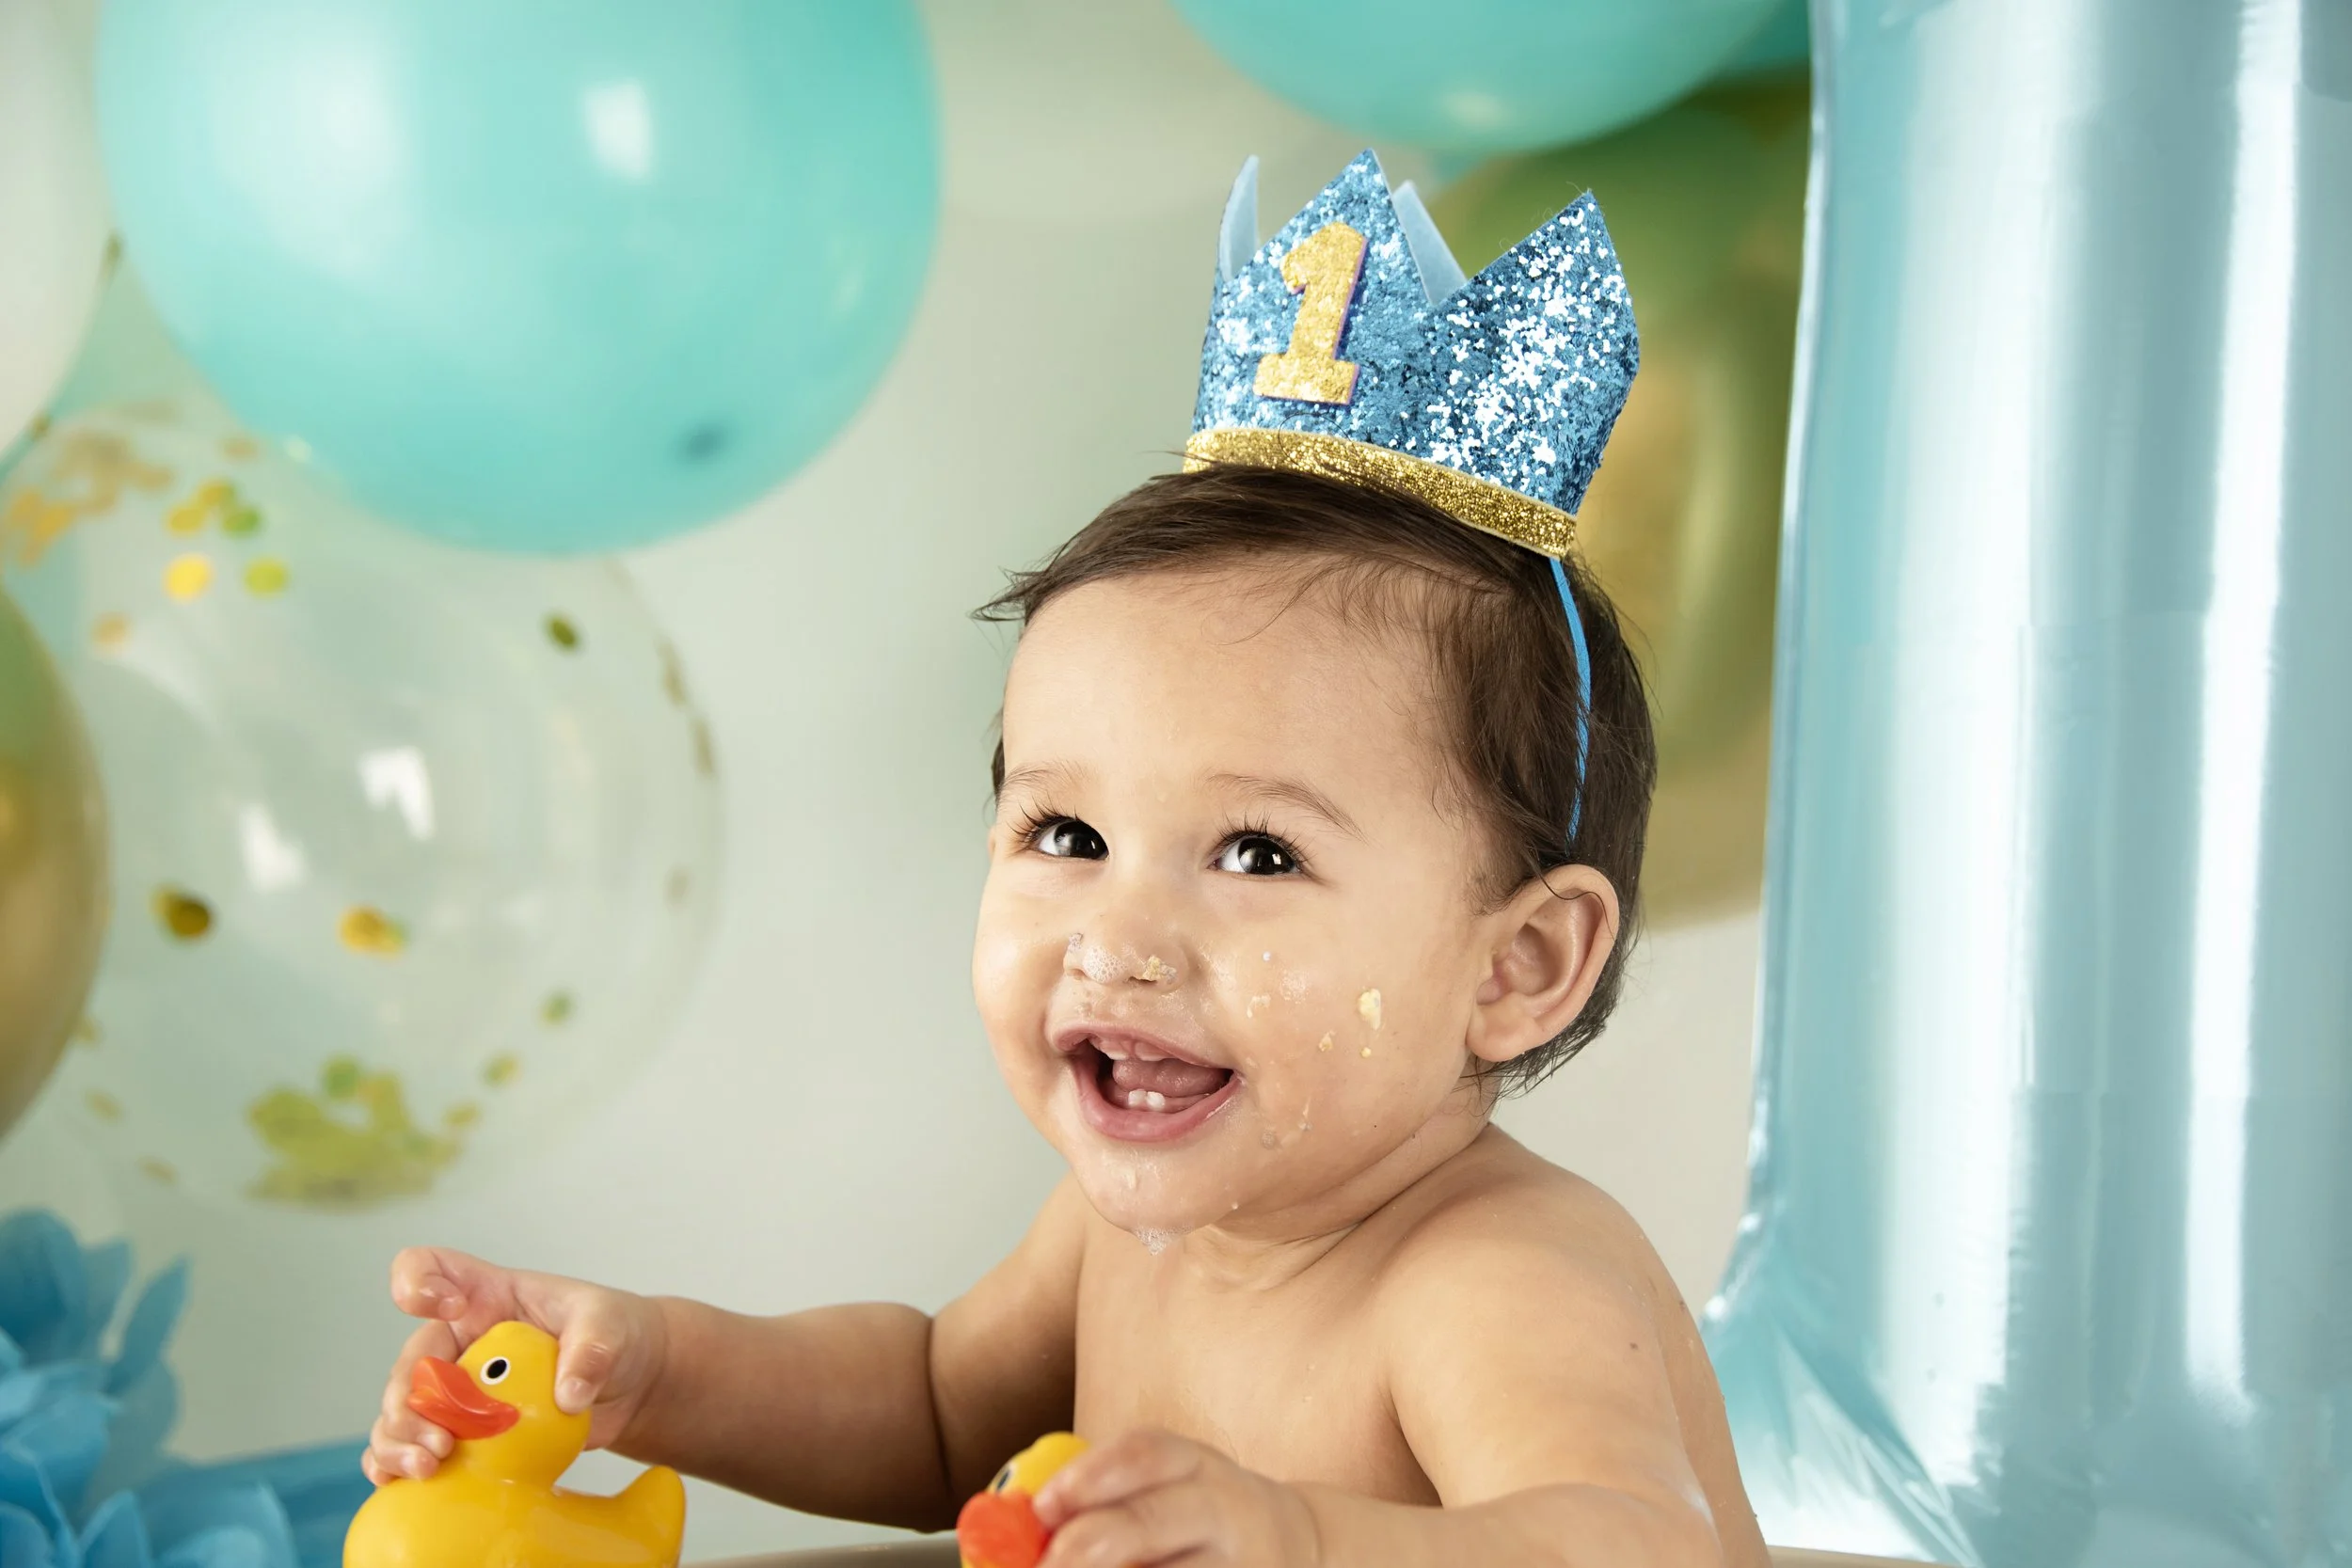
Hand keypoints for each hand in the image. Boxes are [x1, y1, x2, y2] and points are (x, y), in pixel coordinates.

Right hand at [362, 1246, 667, 1486]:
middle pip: (409, 1364)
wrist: (632, 1384)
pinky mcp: (467, 1433)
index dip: (418, 1280)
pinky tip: (406, 1483)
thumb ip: (592, 1350)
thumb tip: (568, 1397)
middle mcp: (460, 1342)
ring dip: (401, 1442)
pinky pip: (419, 1448)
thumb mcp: (609, 1326)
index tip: (447, 1307)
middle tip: (439, 1441)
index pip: (431, 1269)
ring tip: (428, 1468)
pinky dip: (403, 1465)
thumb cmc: (613, 1334)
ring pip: (404, 1413)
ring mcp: (459, 1391)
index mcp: (485, 1296)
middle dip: (409, 1403)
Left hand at [1034, 1431, 1322, 1567]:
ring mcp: (1241, 1566)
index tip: (1043, 1508)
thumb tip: (1014, 1537)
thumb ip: (1101, 1505)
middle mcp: (1224, 1510)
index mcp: (1195, 1465)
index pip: (1144, 1454)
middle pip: (1150, 1521)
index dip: (1088, 1477)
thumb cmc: (1195, 1524)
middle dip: (1085, 1548)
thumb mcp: (1165, 1490)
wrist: (1297, 1548)